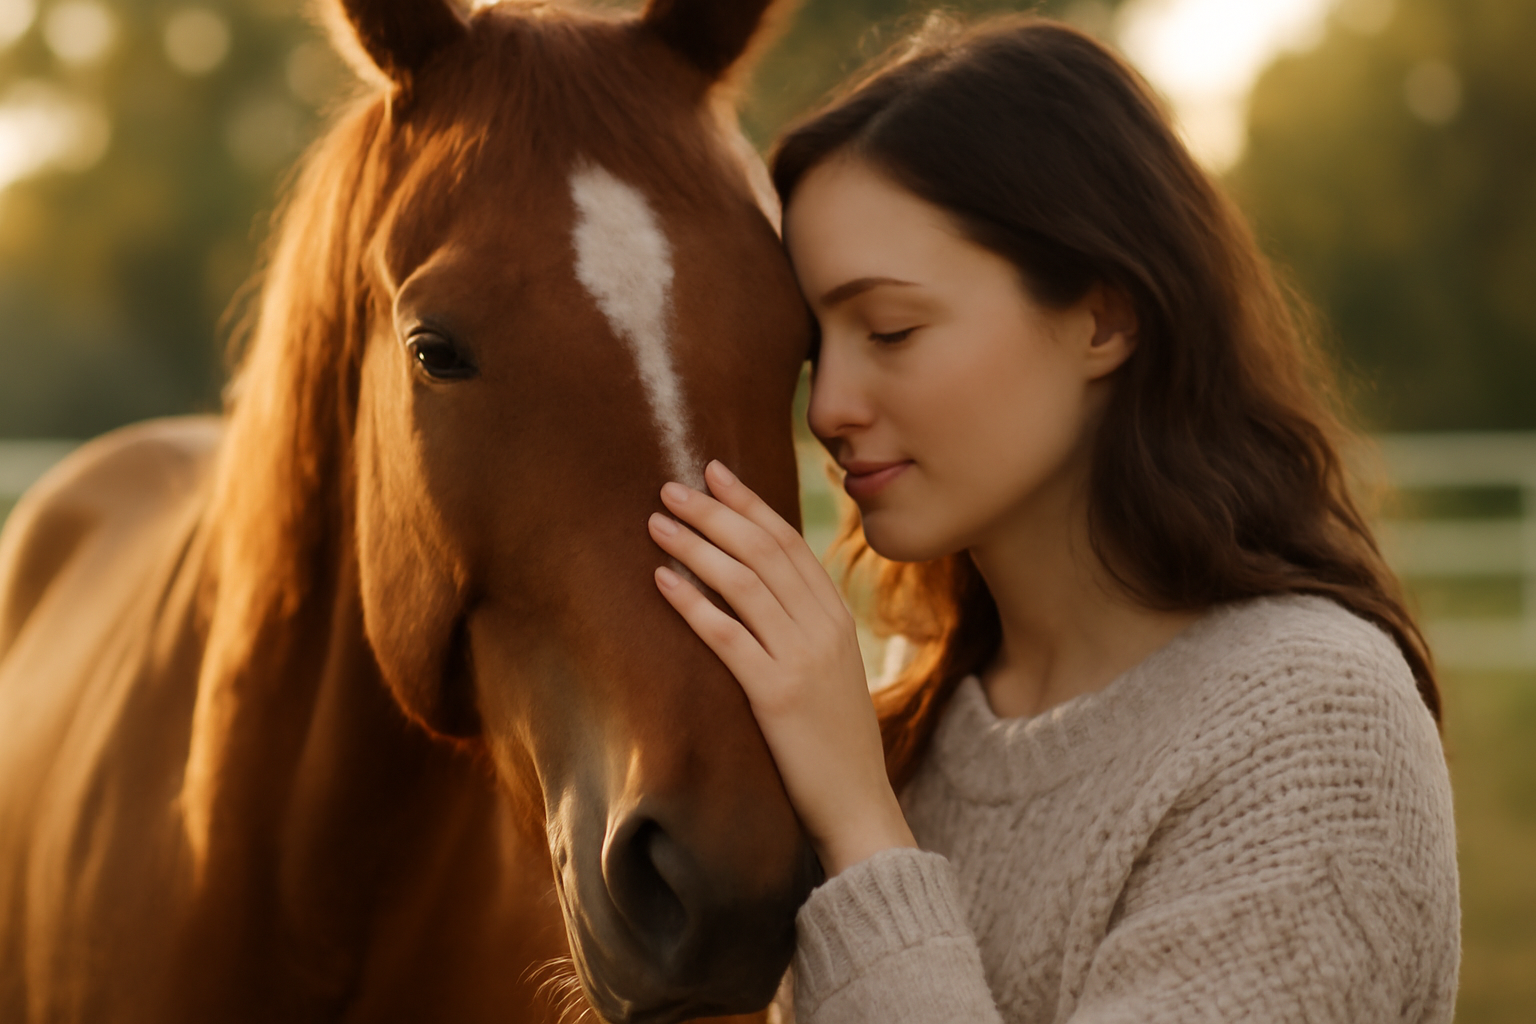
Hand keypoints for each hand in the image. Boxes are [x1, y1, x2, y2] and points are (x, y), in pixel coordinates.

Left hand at [648, 459, 915, 875]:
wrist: (858, 806)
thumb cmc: (833, 744)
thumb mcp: (830, 672)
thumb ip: (803, 630)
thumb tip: (755, 592)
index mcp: (837, 619)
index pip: (790, 542)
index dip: (750, 503)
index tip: (715, 472)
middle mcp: (824, 629)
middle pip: (764, 550)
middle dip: (715, 512)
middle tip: (670, 486)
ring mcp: (803, 659)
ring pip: (744, 582)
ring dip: (697, 545)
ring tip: (657, 521)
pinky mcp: (777, 695)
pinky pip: (728, 636)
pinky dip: (693, 602)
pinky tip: (662, 580)